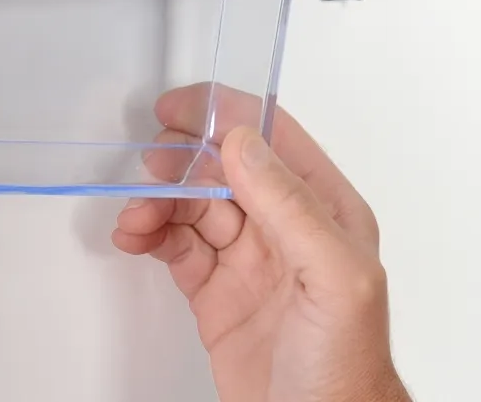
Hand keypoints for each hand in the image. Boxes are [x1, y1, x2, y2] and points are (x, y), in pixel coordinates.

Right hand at [113, 85, 410, 401]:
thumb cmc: (346, 371)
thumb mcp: (334, 278)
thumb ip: (291, 205)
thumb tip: (242, 142)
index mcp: (322, 210)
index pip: (269, 138)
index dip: (223, 114)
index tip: (179, 108)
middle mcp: (282, 227)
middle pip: (218, 167)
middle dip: (180, 162)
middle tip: (149, 168)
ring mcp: (246, 257)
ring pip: (190, 204)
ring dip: (157, 202)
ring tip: (136, 218)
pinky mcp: (215, 289)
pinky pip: (174, 243)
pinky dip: (149, 232)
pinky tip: (134, 235)